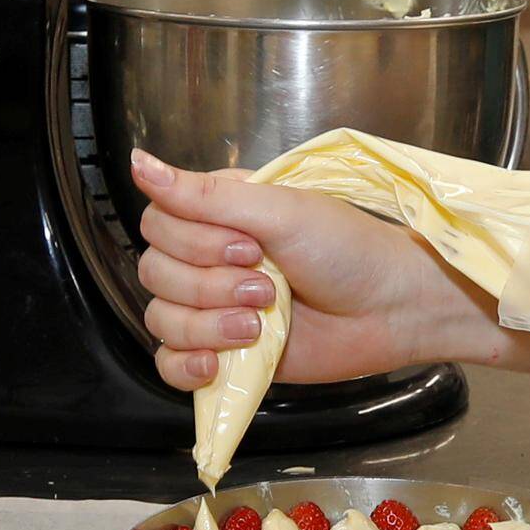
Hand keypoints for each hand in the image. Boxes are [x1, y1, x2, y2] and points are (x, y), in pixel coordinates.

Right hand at [129, 148, 509, 392]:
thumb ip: (205, 195)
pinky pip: (170, 365)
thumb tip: (138, 162)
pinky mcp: (225, 354)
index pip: (157, 224)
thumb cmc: (349, 250)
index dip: (193, 242)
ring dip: (208, 325)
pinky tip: (217, 363)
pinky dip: (186, 367)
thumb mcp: (280, 211)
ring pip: (162, 320)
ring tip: (260, 324)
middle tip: (268, 287)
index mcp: (218, 215)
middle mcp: (209, 259)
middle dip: (209, 286)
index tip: (248, 246)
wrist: (392, 309)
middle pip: (154, 274)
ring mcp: (215, 309)